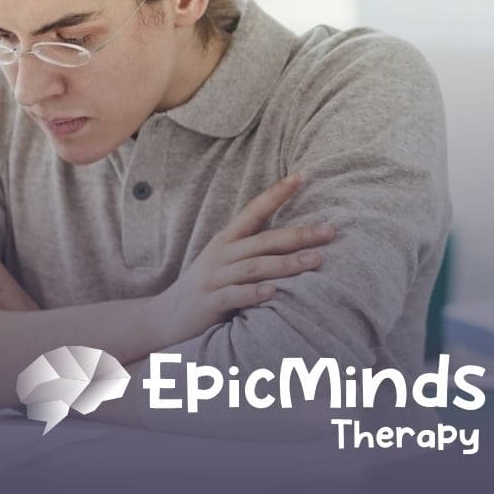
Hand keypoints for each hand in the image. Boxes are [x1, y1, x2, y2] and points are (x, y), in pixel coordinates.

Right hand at [151, 174, 334, 346]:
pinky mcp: (210, 302)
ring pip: (255, 266)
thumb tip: (293, 241)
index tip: (300, 176)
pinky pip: (234, 295)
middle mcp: (221, 254)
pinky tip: (274, 292)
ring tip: (315, 260)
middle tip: (329, 231)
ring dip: (287, 264)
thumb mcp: (224, 261)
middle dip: (299, 234)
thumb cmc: (205, 287)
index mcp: (226, 240)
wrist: (164, 317)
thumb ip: (251, 251)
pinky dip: (254, 293)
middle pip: (264, 240)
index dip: (276, 193)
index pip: (254, 210)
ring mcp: (214, 277)